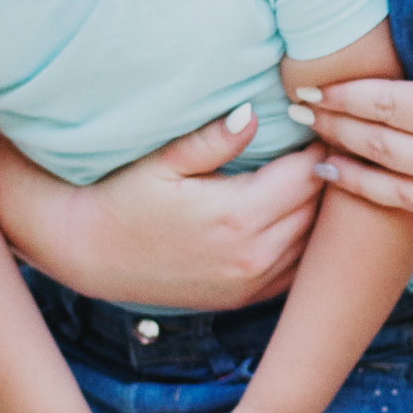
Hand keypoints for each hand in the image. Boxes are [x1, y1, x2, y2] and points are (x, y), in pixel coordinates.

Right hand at [0, 108, 323, 306]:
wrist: (90, 254)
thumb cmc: (122, 198)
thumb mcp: (162, 161)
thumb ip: (212, 139)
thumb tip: (253, 114)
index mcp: (238, 215)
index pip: (307, 173)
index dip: (315, 144)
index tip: (311, 124)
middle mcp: (253, 254)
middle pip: (317, 206)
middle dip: (322, 174)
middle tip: (316, 144)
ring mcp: (251, 282)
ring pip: (313, 239)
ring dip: (315, 210)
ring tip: (306, 177)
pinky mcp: (244, 298)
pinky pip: (296, 269)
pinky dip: (302, 243)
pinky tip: (291, 217)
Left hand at [305, 61, 412, 233]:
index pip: (387, 106)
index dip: (344, 96)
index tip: (310, 88)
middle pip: (380, 147)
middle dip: (334, 129)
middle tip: (298, 114)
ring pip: (395, 192)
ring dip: (351, 176)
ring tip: (318, 162)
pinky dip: (393, 201)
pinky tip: (374, 189)